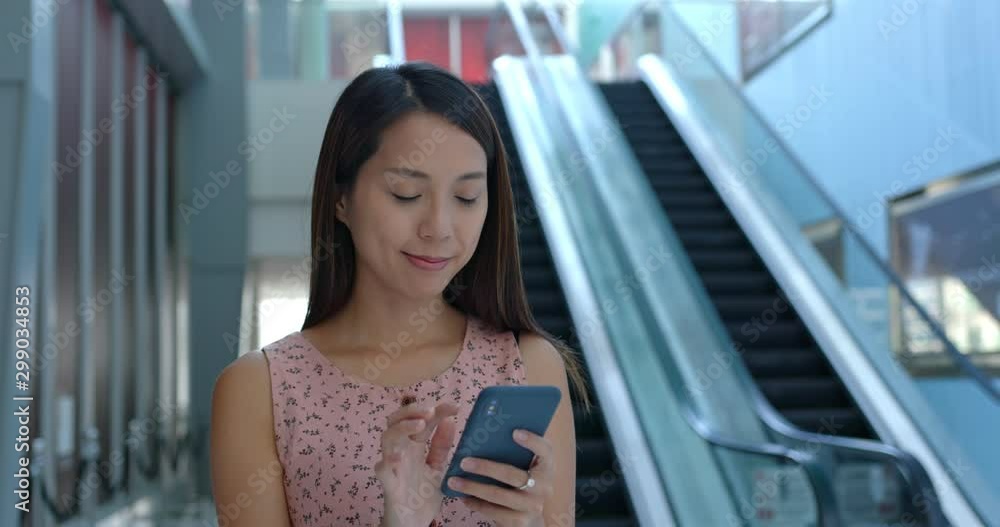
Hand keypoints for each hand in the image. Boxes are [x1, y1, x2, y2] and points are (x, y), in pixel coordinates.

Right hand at [375, 401, 458, 526]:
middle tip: (430, 412)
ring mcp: (394, 467)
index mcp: (414, 447)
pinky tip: (396, 459)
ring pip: (387, 438)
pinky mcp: (389, 485)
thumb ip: (441, 447)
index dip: (437, 411)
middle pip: (396, 421)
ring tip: (419, 426)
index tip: (454, 406)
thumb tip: (450, 421)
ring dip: (402, 428)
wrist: (413, 524)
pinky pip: (381, 471)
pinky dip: (386, 463)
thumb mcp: (437, 469)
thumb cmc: (421, 495)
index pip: (423, 421)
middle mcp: (402, 452)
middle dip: (411, 411)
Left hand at [446, 429, 554, 526]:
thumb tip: (489, 427)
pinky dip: (476, 503)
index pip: (545, 451)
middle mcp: (543, 487)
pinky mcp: (520, 521)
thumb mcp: (526, 467)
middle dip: (485, 468)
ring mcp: (532, 506)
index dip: (532, 441)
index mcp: (547, 467)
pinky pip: (494, 512)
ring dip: (473, 487)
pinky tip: (463, 496)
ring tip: (454, 481)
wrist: (531, 518)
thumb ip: (516, 451)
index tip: (514, 432)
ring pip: (499, 495)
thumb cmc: (524, 482)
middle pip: (512, 475)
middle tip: (463, 462)